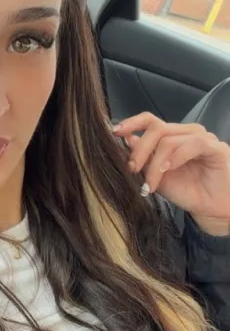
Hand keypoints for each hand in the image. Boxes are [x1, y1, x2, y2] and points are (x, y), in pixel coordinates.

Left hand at [113, 113, 229, 229]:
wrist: (210, 209)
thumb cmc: (186, 192)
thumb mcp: (156, 176)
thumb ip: (143, 159)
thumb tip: (126, 140)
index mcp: (172, 136)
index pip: (150, 121)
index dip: (131, 123)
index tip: (114, 133)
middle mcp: (186, 133)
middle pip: (156, 129)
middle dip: (140, 150)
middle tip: (132, 169)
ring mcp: (202, 138)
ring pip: (170, 140)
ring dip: (155, 163)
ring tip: (150, 183)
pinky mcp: (216, 147)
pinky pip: (193, 144)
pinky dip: (177, 157)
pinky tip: (168, 170)